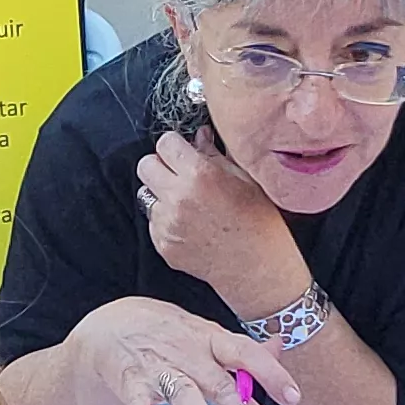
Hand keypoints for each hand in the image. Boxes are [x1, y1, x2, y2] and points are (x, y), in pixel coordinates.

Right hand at [67, 296, 297, 404]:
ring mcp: (160, 370)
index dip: (271, 374)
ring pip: (181, 392)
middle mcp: (188, 354)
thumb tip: (281, 345)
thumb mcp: (206, 334)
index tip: (293, 397)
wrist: (111, 326)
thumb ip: (242, 348)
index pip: (247, 354)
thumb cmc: (167, 333)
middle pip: (219, 382)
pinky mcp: (132, 385)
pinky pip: (136, 404)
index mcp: (211, 340)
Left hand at [137, 131, 296, 303]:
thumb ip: (215, 155)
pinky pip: (153, 221)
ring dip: (161, 193)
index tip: (182, 151)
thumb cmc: (259, 222)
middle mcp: (178, 197)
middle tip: (179, 173)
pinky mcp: (163, 245)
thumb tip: (199, 136)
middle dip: (161, 165)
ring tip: (186, 202)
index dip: (175, 145)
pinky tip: (190, 224)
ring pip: (146, 194)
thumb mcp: (245, 180)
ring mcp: (168, 223)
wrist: (258, 267)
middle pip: (145, 166)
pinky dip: (165, 219)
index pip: (165, 143)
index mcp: (200, 175)